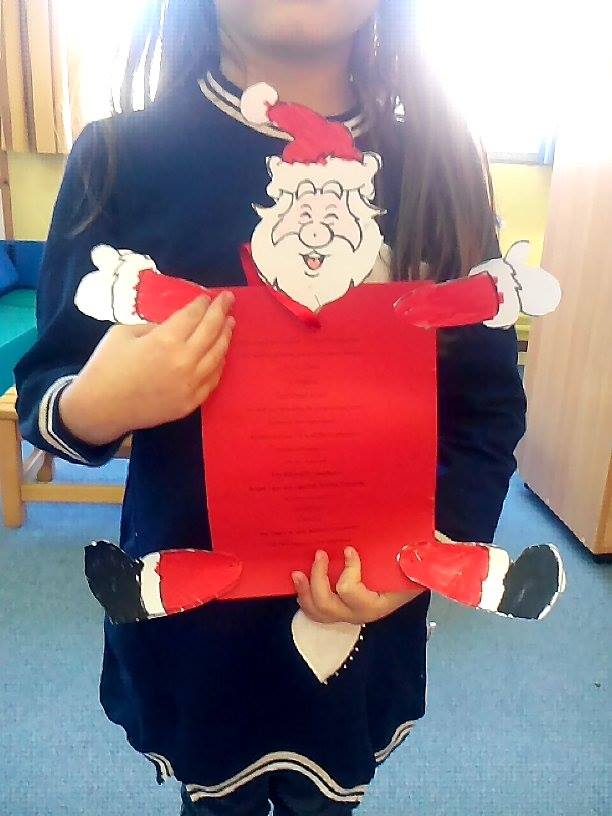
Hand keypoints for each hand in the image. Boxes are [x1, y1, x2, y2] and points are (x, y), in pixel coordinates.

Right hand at [60, 292, 234, 444]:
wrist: (100, 409)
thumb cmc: (106, 367)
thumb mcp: (124, 333)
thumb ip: (153, 327)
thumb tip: (172, 328)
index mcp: (166, 340)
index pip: (193, 316)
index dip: (202, 304)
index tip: (208, 297)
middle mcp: (184, 361)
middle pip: (211, 331)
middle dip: (221, 312)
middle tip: (229, 299)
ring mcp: (190, 384)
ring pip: (218, 356)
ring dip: (225, 337)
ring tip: (230, 324)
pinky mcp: (190, 402)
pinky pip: (213, 380)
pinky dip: (219, 364)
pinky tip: (220, 355)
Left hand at [292, 548, 422, 624]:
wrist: (409, 584)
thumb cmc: (408, 573)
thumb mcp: (412, 567)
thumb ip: (409, 559)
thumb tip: (415, 543)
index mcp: (376, 604)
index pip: (350, 591)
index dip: (347, 571)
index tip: (349, 550)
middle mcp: (358, 614)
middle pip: (327, 604)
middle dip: (318, 578)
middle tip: (320, 554)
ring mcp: (346, 614)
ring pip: (317, 612)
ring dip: (305, 591)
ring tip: (297, 573)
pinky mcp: (338, 610)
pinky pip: (315, 611)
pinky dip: (305, 597)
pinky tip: (300, 582)